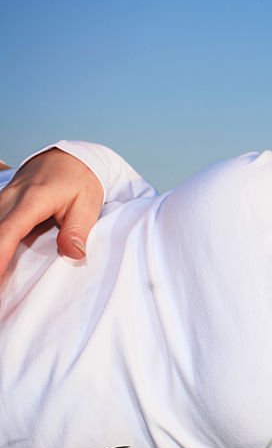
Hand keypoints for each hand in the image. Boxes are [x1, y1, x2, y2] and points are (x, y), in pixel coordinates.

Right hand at [0, 148, 102, 276]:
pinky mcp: (0, 205)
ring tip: (1, 282)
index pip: (7, 231)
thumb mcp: (88, 203)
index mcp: (32, 200)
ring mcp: (1, 201)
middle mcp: (9, 199)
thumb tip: (74, 255)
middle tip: (0, 289)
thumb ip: (78, 229)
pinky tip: (2, 264)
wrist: (69, 158)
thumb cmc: (80, 180)